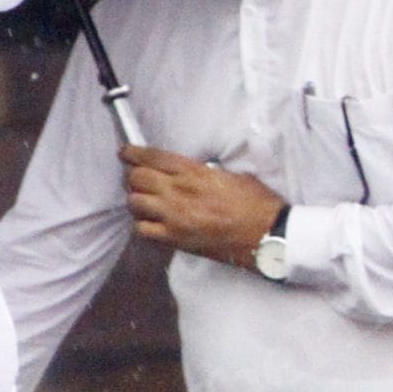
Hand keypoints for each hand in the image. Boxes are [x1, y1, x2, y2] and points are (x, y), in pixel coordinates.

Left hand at [121, 146, 287, 266]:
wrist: (265, 235)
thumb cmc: (256, 204)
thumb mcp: (232, 175)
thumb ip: (204, 172)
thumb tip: (192, 171)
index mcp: (194, 172)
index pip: (152, 157)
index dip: (133, 153)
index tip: (126, 152)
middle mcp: (179, 192)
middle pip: (137, 178)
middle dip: (134, 175)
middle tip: (138, 177)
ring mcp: (174, 217)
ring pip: (134, 202)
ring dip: (137, 199)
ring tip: (145, 200)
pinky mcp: (174, 239)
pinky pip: (142, 230)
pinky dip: (142, 224)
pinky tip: (151, 222)